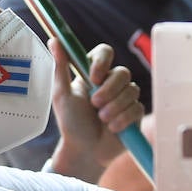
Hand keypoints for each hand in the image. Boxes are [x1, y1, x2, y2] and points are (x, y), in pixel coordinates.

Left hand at [49, 39, 142, 171]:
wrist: (85, 151)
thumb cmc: (71, 122)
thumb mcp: (62, 95)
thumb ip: (60, 67)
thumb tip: (54, 39)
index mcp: (94, 73)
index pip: (105, 52)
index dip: (103, 62)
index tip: (94, 77)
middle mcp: (111, 82)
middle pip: (122, 72)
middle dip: (109, 90)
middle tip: (95, 104)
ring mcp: (125, 97)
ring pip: (132, 90)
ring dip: (114, 107)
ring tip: (102, 119)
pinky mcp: (135, 113)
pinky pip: (137, 108)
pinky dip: (122, 119)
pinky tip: (112, 128)